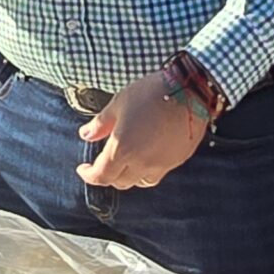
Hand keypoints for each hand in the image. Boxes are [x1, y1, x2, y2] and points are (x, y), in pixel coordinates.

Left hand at [74, 75, 207, 191]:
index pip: (101, 176)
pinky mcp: (176, 161)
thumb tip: (85, 135)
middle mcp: (141, 163)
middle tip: (103, 161)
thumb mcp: (118, 103)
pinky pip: (157, 174)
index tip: (83, 169)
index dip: (89, 175)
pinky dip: (146, 171)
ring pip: (139, 182)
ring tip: (125, 161)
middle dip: (108, 175)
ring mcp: (161, 164)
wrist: (189, 91)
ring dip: (128, 176)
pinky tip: (146, 156)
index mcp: (122, 149)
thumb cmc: (151, 93)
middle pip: (119, 182)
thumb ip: (100, 124)